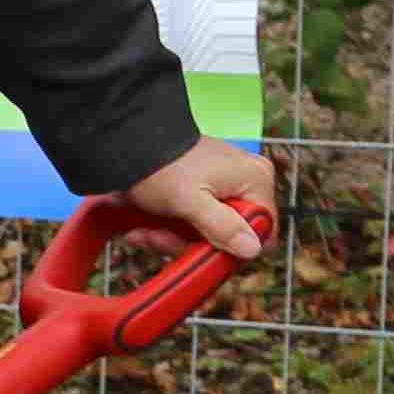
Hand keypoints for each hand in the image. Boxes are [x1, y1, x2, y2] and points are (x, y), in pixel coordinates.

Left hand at [124, 136, 276, 263]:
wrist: (131, 140)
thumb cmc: (160, 165)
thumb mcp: (189, 201)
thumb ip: (221, 226)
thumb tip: (252, 250)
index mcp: (256, 180)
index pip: (262, 232)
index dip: (230, 250)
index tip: (197, 253)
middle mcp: (248, 181)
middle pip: (229, 234)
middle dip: (188, 243)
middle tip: (157, 240)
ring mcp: (226, 183)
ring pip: (208, 229)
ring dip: (173, 237)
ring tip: (144, 233)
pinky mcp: (206, 187)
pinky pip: (195, 217)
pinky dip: (171, 226)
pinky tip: (145, 228)